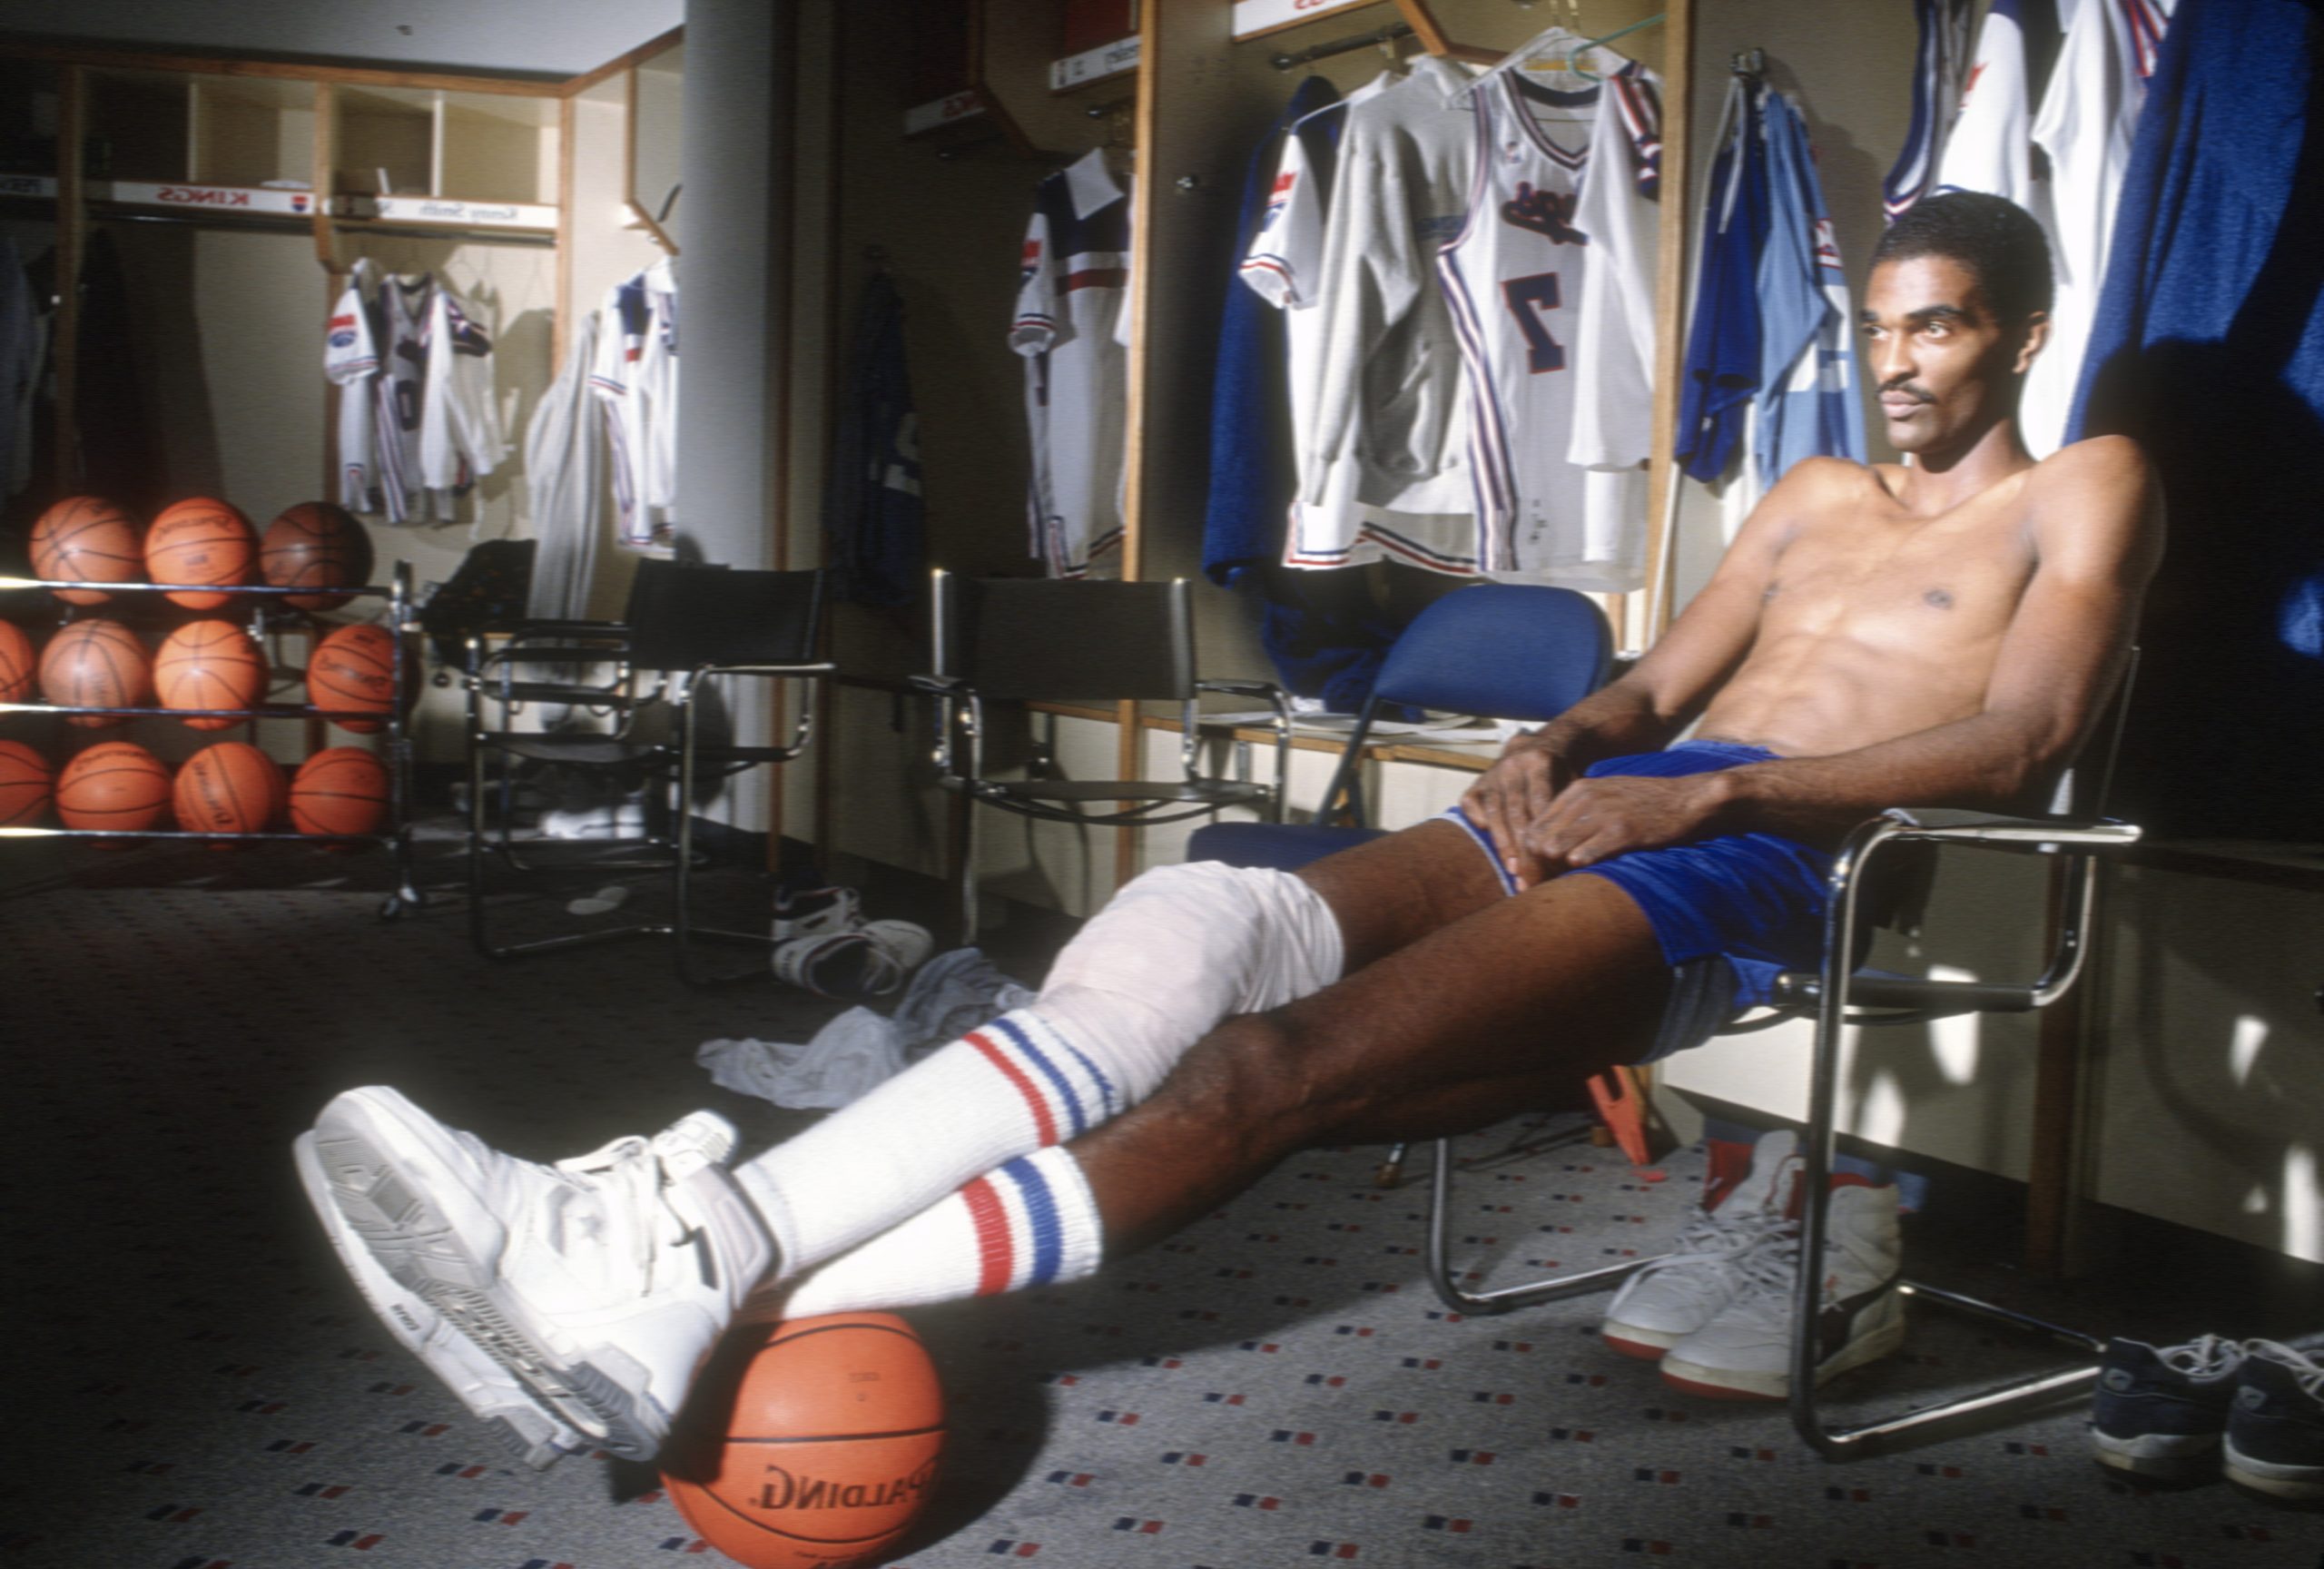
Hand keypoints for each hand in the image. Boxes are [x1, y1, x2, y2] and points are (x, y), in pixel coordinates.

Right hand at [1460, 732, 1571, 888]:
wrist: (1542, 743)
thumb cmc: (1561, 773)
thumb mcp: (1572, 782)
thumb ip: (1569, 808)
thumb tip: (1573, 850)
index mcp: (1539, 762)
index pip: (1539, 802)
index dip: (1542, 832)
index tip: (1548, 859)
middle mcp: (1513, 766)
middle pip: (1515, 811)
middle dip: (1521, 845)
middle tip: (1529, 872)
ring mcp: (1493, 773)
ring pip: (1494, 810)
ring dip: (1502, 841)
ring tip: (1511, 867)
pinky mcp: (1478, 781)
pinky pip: (1471, 802)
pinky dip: (1476, 819)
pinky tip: (1487, 838)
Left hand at [1516, 772, 1729, 870]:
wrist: (1688, 798)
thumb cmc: (1645, 805)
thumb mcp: (1605, 798)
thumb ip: (1575, 816)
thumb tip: (1546, 846)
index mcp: (1576, 790)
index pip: (1532, 826)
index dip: (1527, 857)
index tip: (1532, 877)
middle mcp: (1584, 799)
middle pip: (1536, 840)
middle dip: (1535, 868)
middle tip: (1542, 888)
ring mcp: (1602, 814)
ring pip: (1553, 848)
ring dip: (1554, 872)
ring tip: (1563, 885)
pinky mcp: (1623, 831)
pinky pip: (1583, 856)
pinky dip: (1578, 870)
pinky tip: (1587, 877)